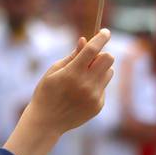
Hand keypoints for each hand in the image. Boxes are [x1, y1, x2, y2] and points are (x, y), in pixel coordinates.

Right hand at [4, 29, 114, 154]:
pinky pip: (104, 86)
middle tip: (90, 59)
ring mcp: (94, 96)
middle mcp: (86, 85)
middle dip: (101, 54)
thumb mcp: (54, 71)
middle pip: (108, 58)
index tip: (106, 31)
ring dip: (100, 69)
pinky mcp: (98, 105)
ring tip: (84, 77)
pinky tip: (81, 93)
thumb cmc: (47, 92)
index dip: (101, 38)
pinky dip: (97, 84)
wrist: (46, 122)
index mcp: (72, 73)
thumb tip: (86, 40)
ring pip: (109, 72)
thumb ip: (73, 56)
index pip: (93, 49)